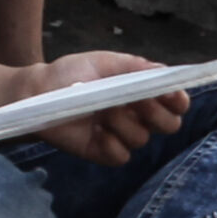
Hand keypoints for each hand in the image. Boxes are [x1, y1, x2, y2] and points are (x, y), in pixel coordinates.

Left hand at [29, 48, 190, 167]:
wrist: (37, 92)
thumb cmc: (71, 74)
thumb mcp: (103, 62)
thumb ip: (135, 67)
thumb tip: (164, 72)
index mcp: (143, 94)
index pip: (176, 103)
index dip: (178, 100)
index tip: (170, 94)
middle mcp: (138, 117)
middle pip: (169, 125)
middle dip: (156, 114)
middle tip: (134, 101)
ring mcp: (121, 136)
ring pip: (141, 138)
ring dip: (123, 123)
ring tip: (100, 109)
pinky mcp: (103, 152)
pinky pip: (121, 155)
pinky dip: (111, 143)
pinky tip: (96, 130)